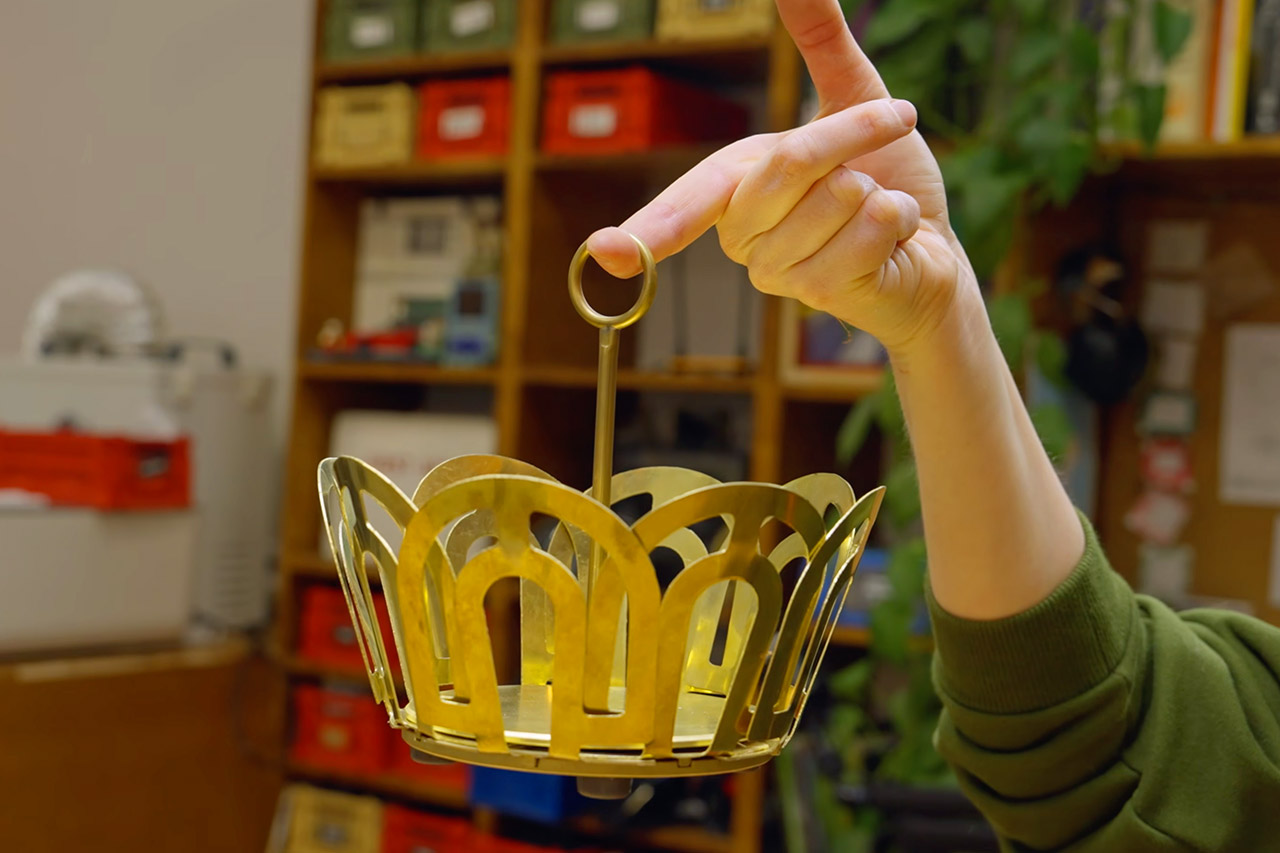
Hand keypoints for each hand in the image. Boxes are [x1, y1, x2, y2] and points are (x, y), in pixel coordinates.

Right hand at [585, 0, 981, 355]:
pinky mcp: (822, 294)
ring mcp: (779, 272)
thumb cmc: (887, 181)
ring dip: (880, 189)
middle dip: (851, 137)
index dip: (648, 227)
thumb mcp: (855, 97)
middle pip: (789, 165)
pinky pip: (869, 229)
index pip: (687, 200)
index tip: (604, 251)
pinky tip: (893, 240)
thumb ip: (821, 40)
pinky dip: (899, 218)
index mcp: (736, 187)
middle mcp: (744, 237)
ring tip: (876, 212)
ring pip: (838, 196)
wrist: (936, 249)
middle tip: (877, 149)